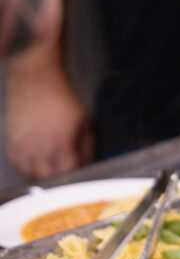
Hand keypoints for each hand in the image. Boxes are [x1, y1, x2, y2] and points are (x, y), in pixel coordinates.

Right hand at [5, 47, 93, 179]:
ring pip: (29, 173)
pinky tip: (34, 163)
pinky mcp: (12, 139)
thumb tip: (89, 161)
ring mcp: (23, 144)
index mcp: (61, 144)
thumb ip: (87, 145)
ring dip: (41, 176)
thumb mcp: (84, 121)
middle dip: (59, 180)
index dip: (76, 177)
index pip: (68, 173)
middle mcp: (40, 147)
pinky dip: (25, 167)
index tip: (81, 175)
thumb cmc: (61, 96)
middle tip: (66, 175)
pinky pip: (16, 162)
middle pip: (47, 178)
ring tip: (51, 171)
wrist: (36, 77)